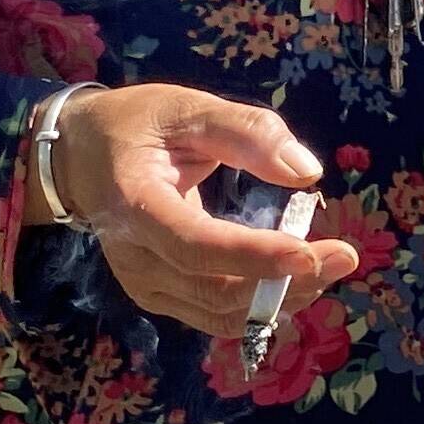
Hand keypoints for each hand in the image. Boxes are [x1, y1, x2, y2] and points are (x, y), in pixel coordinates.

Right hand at [49, 85, 361, 335]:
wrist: (78, 157)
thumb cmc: (135, 126)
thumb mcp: (186, 108)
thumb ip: (246, 131)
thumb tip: (307, 172)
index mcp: (133, 203)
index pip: (196, 246)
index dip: (254, 256)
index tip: (311, 253)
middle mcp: (134, 257)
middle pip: (215, 290)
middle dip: (286, 281)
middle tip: (345, 256)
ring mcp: (143, 284)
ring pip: (219, 313)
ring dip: (281, 298)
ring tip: (330, 266)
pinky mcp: (157, 296)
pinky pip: (215, 315)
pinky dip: (259, 305)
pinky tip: (296, 282)